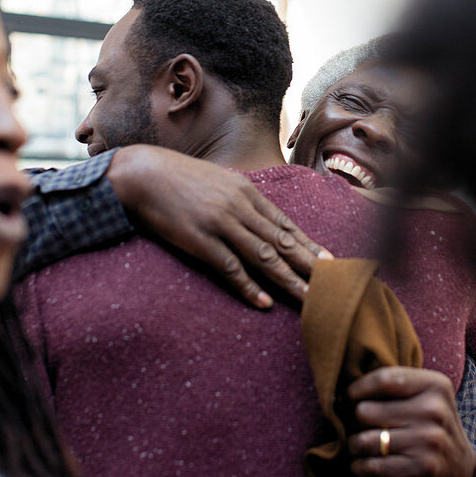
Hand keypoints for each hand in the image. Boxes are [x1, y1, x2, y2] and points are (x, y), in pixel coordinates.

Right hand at [106, 145, 330, 307]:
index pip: (285, 224)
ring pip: (263, 255)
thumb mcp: (218, 182)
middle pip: (281, 241)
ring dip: (288, 280)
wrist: (143, 174)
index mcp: (246, 193)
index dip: (309, 245)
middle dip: (309, 264)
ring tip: (309, 299)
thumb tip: (262, 216)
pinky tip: (264, 302)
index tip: (329, 261)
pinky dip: (249, 287)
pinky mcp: (200, 240)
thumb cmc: (180, 178)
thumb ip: (241, 199)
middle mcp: (239, 207)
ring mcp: (220, 224)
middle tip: (332, 284)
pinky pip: (230, 268)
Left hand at [347, 367, 475, 476]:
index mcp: (435, 385)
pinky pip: (371, 466)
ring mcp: (428, 441)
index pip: (382, 379)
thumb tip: (346, 381)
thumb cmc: (430, 425)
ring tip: (359, 445)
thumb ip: (396, 383)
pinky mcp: (420, 470)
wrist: (459, 470)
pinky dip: (360, 467)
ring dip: (354, 446)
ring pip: (364, 441)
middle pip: (366, 411)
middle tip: (356, 425)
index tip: (350, 397)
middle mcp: (434, 410)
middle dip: (354, 420)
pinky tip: (363, 464)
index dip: (358, 389)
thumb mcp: (426, 395)